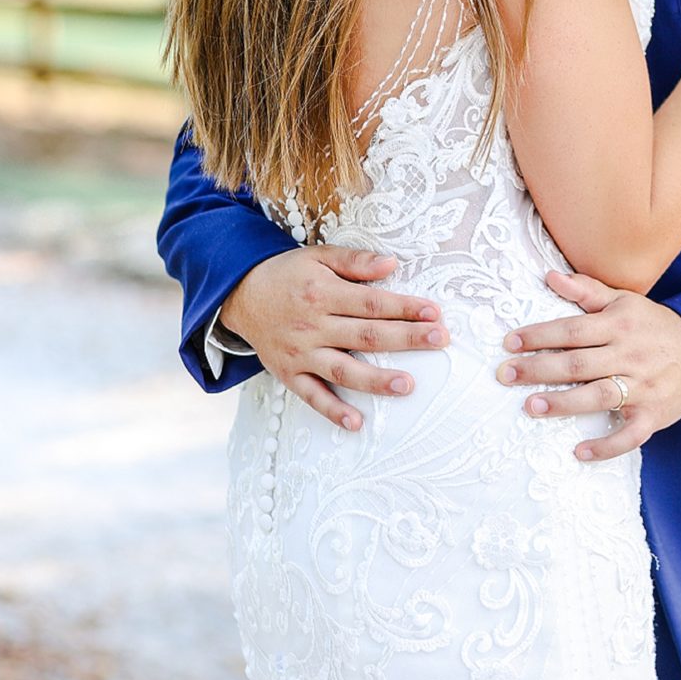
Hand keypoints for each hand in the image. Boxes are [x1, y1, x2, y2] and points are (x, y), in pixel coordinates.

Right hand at [220, 246, 449, 429]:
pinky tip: (357, 423)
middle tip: (440, 340)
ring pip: (343, 370)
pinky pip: (312, 396)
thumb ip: (355, 262)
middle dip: (406, 338)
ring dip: (376, 380)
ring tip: (408, 385)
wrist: (240, 295)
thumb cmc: (288, 274)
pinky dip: (333, 411)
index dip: (405, 307)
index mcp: (323, 294)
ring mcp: (300, 354)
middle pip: (366, 335)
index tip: (434, 313)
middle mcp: (312, 326)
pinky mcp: (289, 374)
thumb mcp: (318, 256)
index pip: (372, 303)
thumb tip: (392, 263)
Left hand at [494, 271, 680, 459]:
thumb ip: (587, 290)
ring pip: (598, 396)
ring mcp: (642, 387)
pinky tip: (579, 451)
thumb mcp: (624, 301)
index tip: (509, 343)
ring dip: (563, 403)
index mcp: (619, 325)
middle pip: (578, 364)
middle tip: (505, 374)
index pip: (572, 330)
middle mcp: (629, 355)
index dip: (539, 336)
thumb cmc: (653, 326)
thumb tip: (550, 276)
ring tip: (530, 406)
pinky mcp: (652, 416)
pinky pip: (629, 435)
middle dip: (539, 369)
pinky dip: (606, 446)